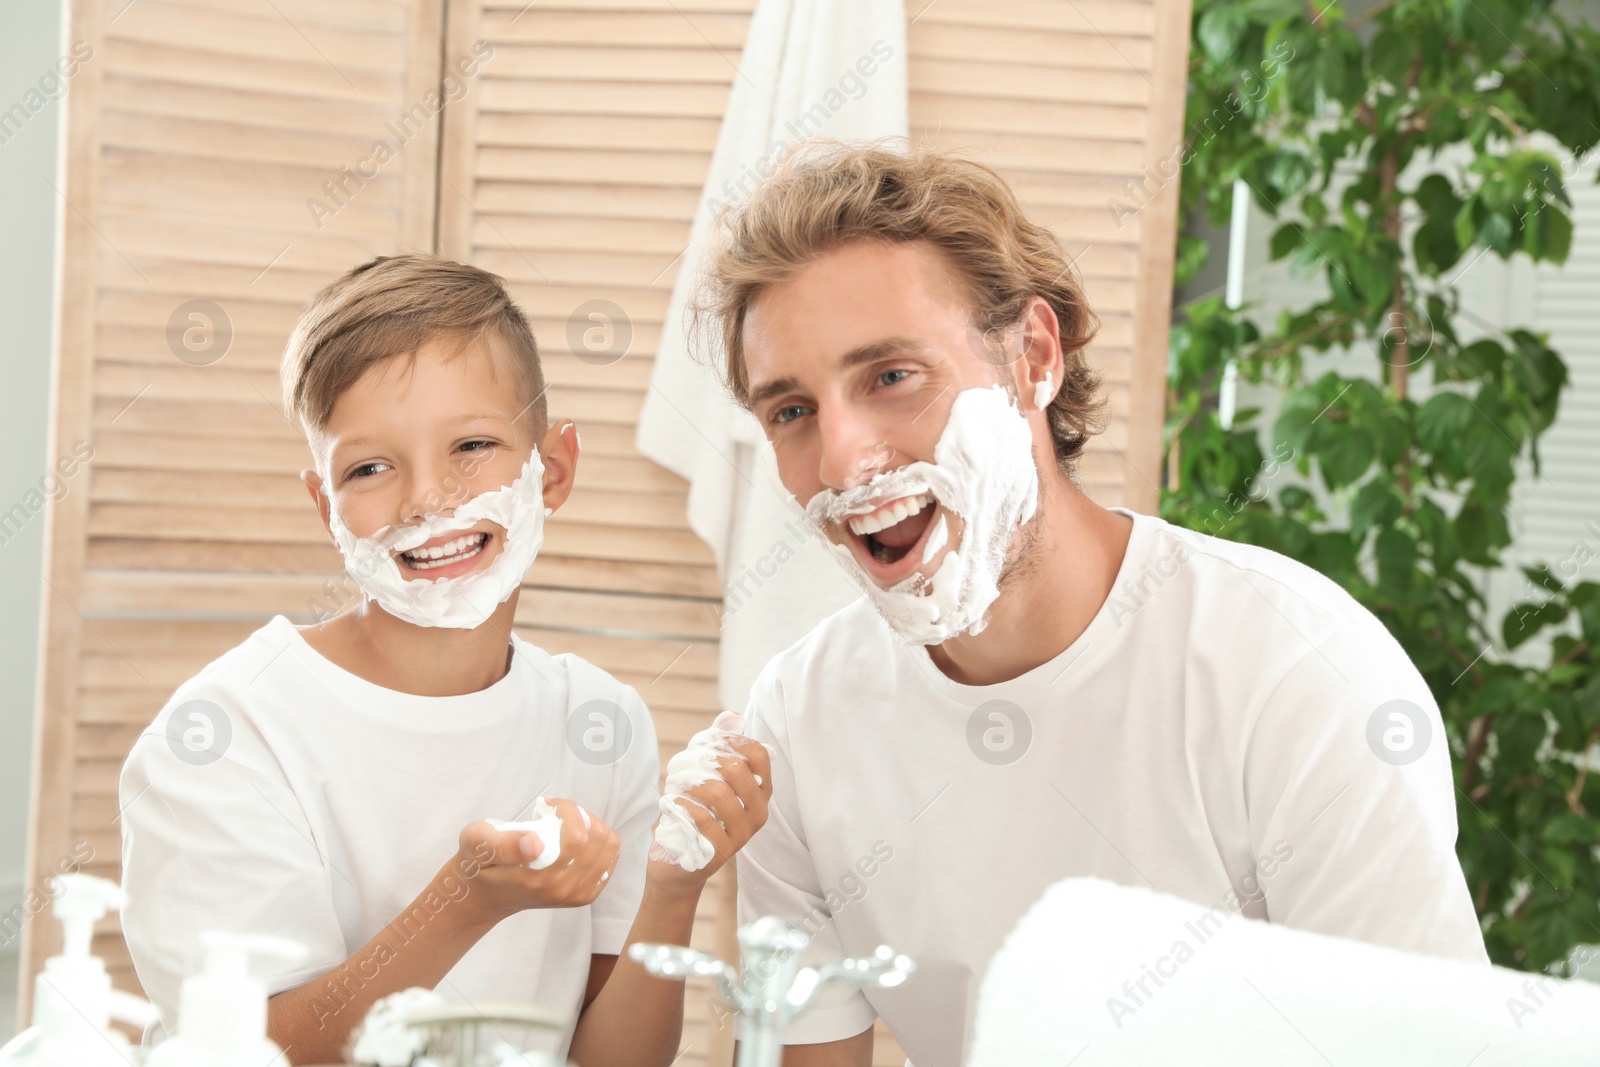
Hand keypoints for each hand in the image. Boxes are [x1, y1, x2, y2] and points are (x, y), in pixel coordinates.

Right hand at [452, 798, 619, 925]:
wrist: (485, 894)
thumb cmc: (480, 863)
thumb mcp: (477, 845)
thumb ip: (503, 844)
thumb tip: (535, 844)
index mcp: (540, 880)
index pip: (577, 836)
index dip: (567, 810)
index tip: (545, 805)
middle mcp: (563, 891)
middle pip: (598, 838)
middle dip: (580, 815)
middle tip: (555, 813)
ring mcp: (577, 895)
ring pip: (609, 846)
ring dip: (591, 826)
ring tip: (565, 824)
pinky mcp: (585, 895)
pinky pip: (610, 859)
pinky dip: (598, 842)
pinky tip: (575, 839)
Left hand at [649, 737, 771, 898]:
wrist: (679, 866)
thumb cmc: (696, 816)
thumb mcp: (709, 780)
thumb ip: (720, 747)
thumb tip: (733, 716)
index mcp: (761, 793)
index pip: (759, 755)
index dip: (732, 741)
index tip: (708, 744)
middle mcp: (758, 813)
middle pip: (738, 770)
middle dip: (705, 761)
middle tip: (685, 766)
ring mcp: (742, 834)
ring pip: (718, 792)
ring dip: (690, 784)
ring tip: (677, 787)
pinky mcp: (720, 851)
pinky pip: (701, 818)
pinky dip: (681, 806)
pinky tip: (673, 805)